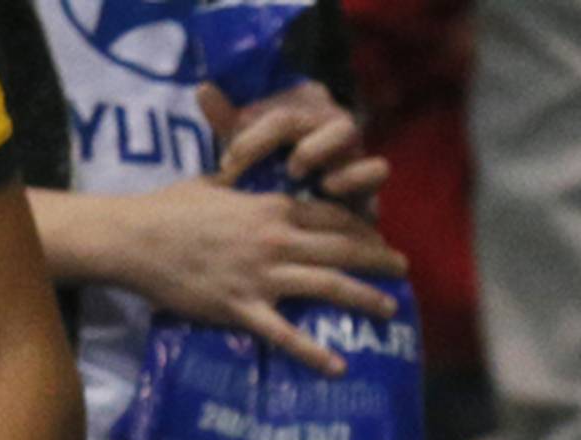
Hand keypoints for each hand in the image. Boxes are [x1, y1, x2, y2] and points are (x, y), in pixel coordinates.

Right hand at [125, 176, 404, 372]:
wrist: (136, 238)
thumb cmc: (170, 209)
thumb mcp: (214, 187)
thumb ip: (241, 189)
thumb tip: (246, 184)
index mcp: (271, 207)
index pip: (330, 216)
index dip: (360, 228)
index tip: (380, 238)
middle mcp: (275, 240)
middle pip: (340, 249)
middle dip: (377, 259)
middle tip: (404, 269)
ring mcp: (260, 276)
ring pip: (326, 286)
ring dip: (364, 298)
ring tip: (391, 310)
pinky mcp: (242, 309)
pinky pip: (285, 335)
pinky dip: (314, 353)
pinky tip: (338, 366)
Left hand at [202, 79, 391, 209]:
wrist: (306, 207)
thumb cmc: (271, 170)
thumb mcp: (245, 146)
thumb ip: (227, 121)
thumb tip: (203, 90)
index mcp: (300, 104)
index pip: (276, 112)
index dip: (251, 138)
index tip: (227, 166)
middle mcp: (328, 118)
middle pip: (314, 116)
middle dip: (290, 141)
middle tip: (270, 167)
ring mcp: (352, 146)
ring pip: (349, 133)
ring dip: (323, 151)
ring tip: (303, 177)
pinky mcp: (368, 176)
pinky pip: (376, 169)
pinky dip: (356, 179)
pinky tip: (330, 193)